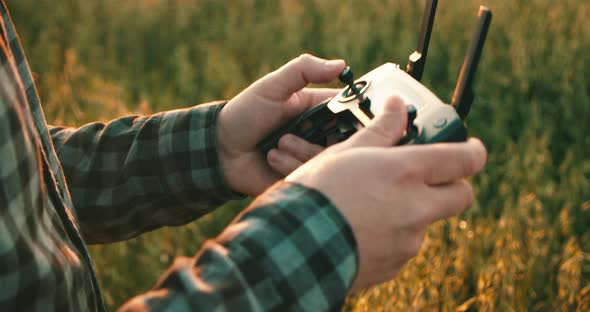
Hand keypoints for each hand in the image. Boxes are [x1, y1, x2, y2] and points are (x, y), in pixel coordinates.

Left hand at [217, 54, 345, 195]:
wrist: (220, 149)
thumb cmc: (245, 113)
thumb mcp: (273, 86)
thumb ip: (304, 70)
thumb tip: (342, 65)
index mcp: (317, 111)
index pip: (349, 112)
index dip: (353, 115)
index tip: (343, 116)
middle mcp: (318, 136)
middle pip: (344, 140)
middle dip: (323, 137)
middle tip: (302, 132)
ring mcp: (310, 159)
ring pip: (327, 159)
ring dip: (300, 150)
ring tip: (278, 144)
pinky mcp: (300, 178)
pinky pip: (310, 175)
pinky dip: (290, 165)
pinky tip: (271, 158)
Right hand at [286, 97, 486, 291]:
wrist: (291, 247)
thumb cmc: (317, 192)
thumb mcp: (347, 153)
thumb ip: (381, 131)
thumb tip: (397, 107)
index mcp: (406, 173)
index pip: (465, 160)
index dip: (473, 151)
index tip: (470, 148)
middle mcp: (417, 208)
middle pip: (461, 195)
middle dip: (452, 184)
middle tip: (429, 177)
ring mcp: (408, 241)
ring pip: (427, 221)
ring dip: (412, 210)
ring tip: (372, 204)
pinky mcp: (395, 265)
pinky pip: (404, 245)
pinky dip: (391, 234)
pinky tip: (361, 226)